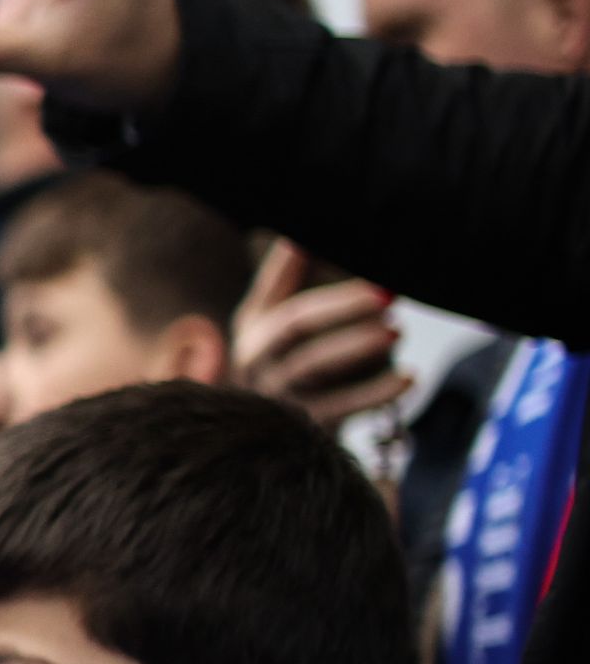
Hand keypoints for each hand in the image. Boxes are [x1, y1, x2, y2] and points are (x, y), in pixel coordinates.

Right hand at [231, 240, 408, 425]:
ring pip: (314, 367)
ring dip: (356, 346)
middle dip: (343, 309)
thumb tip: (298, 235)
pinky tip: (410, 378)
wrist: (265, 428)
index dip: (319, 287)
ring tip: (397, 331)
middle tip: (388, 295)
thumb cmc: (281, 359)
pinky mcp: (303, 425)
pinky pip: (341, 407)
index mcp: (255, 331)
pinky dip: (377, 393)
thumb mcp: (271, 317)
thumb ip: (283, 277)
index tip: (365, 274)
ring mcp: (277, 395)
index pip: (286, 305)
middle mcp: (258, 363)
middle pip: (296, 330)